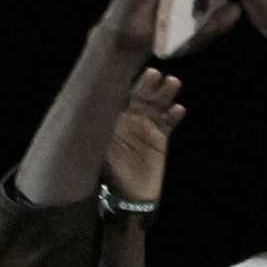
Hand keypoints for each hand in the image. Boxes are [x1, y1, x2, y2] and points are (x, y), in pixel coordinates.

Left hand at [103, 67, 184, 201]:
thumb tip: (87, 110)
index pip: (122, 94)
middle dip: (150, 84)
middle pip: (142, 96)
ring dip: (165, 94)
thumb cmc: (111, 171)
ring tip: (174, 82)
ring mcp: (147, 127)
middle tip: (157, 73)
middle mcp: (131, 118)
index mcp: (115, 118)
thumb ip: (98, 130)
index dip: (129, 83)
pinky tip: (179, 109)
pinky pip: (168, 124)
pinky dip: (174, 116)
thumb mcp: (98, 149)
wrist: (130, 194)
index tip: (133, 72)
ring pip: (158, 106)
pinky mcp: (160, 139)